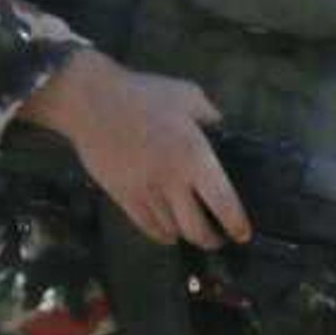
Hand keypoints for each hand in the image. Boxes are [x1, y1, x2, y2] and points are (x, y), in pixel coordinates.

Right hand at [20, 51, 248, 248]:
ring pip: (172, 230)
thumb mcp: (188, 95)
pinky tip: (168, 232)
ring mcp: (146, 191)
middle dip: (211, 239)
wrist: (92, 101)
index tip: (243, 234)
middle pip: (196, 229)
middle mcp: (172, 181)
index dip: (236, 224)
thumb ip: (209, 117)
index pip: (223, 203)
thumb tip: (221, 130)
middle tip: (219, 239)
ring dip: (185, 235)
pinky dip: (161, 234)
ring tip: (193, 232)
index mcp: (195, 157)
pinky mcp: (122, 196)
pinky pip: (146, 226)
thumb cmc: (143, 94)